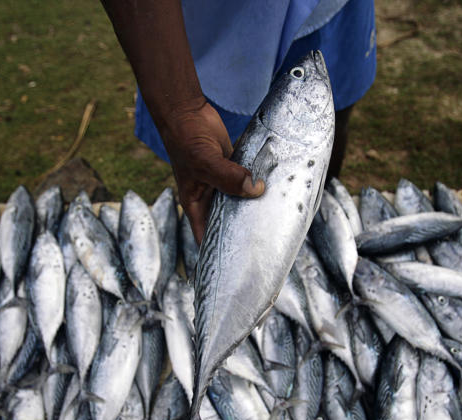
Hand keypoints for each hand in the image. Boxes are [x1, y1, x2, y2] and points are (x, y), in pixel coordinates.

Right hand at [159, 98, 264, 242]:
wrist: (188, 112)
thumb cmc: (186, 139)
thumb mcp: (205, 161)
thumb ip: (228, 177)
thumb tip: (256, 189)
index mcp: (195, 204)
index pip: (206, 236)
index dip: (218, 252)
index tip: (236, 266)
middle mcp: (209, 198)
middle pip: (227, 222)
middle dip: (242, 232)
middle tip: (265, 246)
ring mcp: (222, 183)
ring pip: (240, 202)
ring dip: (254, 207)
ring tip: (275, 223)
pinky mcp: (233, 169)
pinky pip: (248, 182)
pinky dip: (258, 186)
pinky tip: (275, 193)